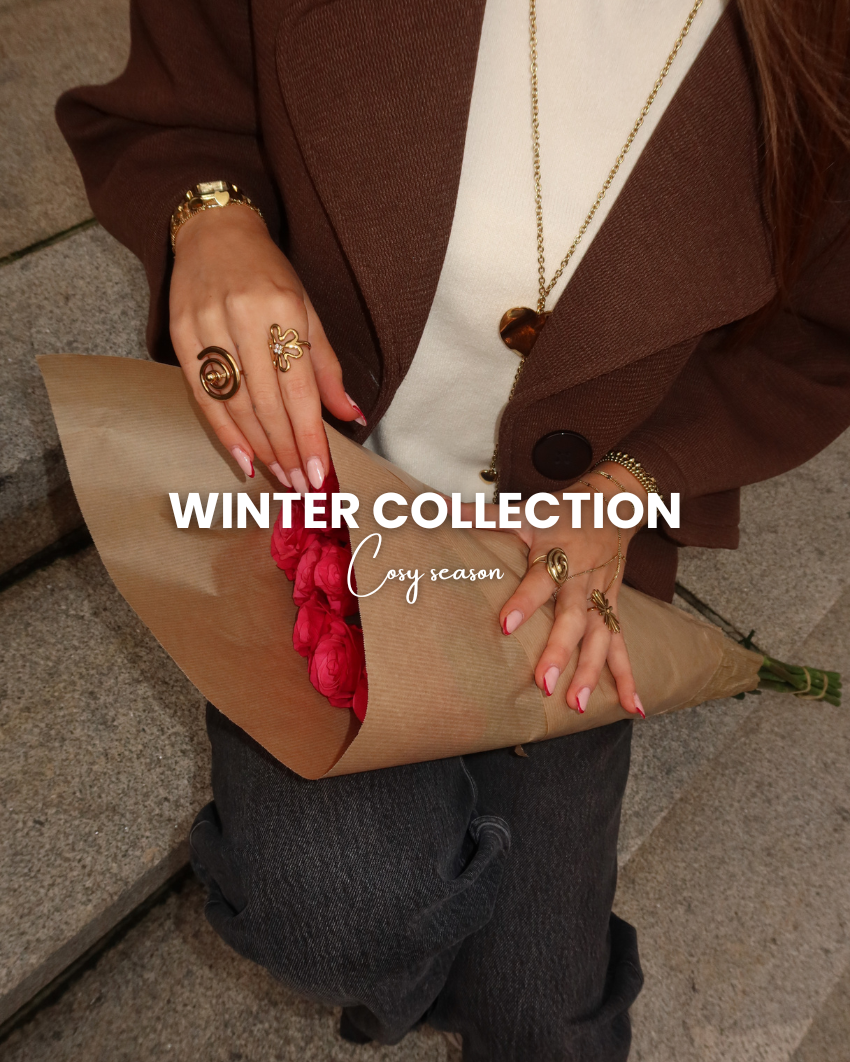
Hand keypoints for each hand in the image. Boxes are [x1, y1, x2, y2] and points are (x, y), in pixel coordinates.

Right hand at [169, 204, 365, 490]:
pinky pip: (203, 396)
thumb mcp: (308, 311)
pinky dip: (224, 432)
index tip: (319, 472)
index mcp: (283, 308)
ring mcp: (206, 326)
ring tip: (281, 477)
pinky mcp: (180, 334)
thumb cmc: (269, 275)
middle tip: (302, 485)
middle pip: (266, 402)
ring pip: (235, 404)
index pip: (298, 387)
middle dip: (286, 450)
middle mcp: (242, 317)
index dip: (308, 435)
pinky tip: (244, 459)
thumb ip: (326, 368)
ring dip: (260, 448)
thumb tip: (352, 416)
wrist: (213, 230)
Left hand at [465, 466, 646, 716]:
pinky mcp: (613, 609)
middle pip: (573, 618)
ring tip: (576, 705)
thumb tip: (439, 507)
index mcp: (559, 555)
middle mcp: (582, 580)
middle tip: (542, 683)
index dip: (524, 600)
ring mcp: (601, 598)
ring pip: (600, 637)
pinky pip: (622, 645)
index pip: (540, 579)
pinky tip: (632, 708)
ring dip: (590, 672)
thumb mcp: (524, 509)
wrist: (612, 505)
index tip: (505, 625)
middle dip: (559, 651)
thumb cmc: (560, 512)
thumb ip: (483, 515)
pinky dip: (628, 677)